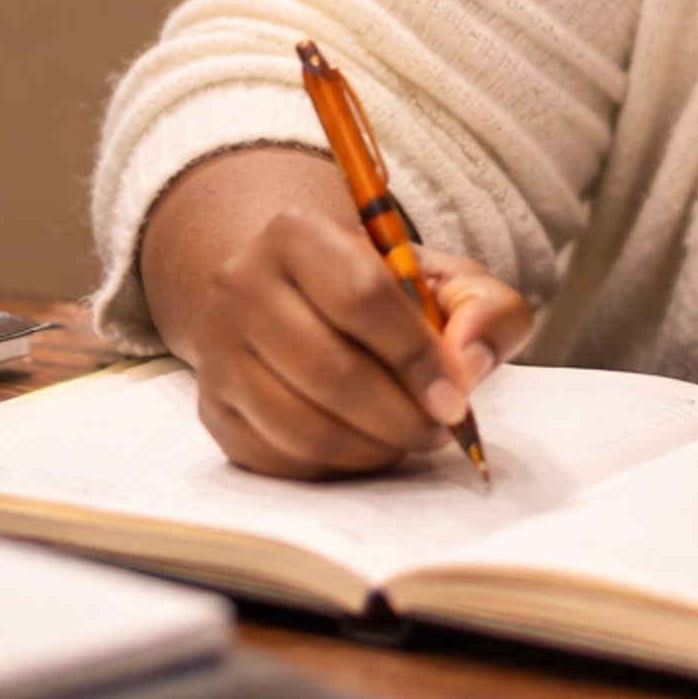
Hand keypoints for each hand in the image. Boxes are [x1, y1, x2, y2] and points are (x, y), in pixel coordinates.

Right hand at [142, 152, 533, 480]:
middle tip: (438, 430)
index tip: (455, 399)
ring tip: (407, 439)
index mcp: (299, 233)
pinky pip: (278, 456)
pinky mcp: (212, 406)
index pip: (361, 298)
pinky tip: (366, 447)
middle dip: (399, 415)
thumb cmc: (383, 293)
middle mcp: (241, 284)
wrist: (297, 300)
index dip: (417, 358)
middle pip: (329, 370)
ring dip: (371, 448)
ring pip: (300, 424)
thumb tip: (467, 364)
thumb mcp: (445, 280)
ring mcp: (217, 349)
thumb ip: (485, 309)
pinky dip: (334, 465)